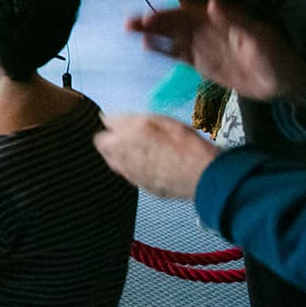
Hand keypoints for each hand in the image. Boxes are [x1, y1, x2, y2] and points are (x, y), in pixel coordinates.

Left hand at [94, 113, 217, 199]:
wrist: (203, 174)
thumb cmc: (183, 144)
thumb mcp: (156, 120)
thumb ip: (126, 120)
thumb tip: (107, 119)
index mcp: (120, 141)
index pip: (102, 131)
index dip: (113, 126)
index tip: (121, 124)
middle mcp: (121, 160)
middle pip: (105, 149)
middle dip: (113, 142)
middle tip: (131, 136)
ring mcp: (131, 175)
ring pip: (117, 163)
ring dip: (124, 155)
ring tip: (145, 148)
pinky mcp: (144, 187)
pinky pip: (133, 174)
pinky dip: (138, 168)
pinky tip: (155, 163)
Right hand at [126, 0, 305, 104]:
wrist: (283, 82)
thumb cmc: (275, 55)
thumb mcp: (257, 36)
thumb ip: (234, 20)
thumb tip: (212, 2)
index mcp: (218, 19)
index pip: (188, 13)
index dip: (168, 13)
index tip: (149, 15)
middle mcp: (206, 30)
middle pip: (174, 23)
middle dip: (152, 21)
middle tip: (129, 23)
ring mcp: (202, 47)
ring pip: (172, 37)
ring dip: (152, 33)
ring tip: (131, 31)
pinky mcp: (202, 64)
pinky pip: (178, 55)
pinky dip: (162, 50)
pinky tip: (146, 47)